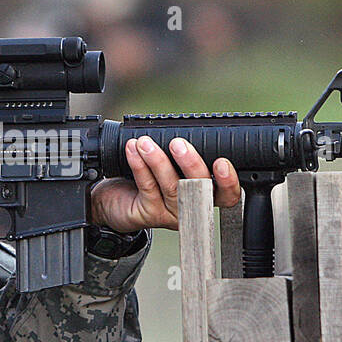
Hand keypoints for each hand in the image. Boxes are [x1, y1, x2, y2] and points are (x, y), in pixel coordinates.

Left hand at [89, 136, 240, 231]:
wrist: (113, 201)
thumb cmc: (147, 179)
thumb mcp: (170, 165)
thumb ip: (183, 155)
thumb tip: (187, 128)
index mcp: (204, 195)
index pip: (226, 195)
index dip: (228, 182)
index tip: (221, 162)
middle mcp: (191, 207)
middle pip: (200, 190)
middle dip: (190, 164)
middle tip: (178, 144)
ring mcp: (170, 213)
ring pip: (172, 187)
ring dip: (158, 160)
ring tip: (146, 142)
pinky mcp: (148, 213)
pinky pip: (148, 187)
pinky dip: (140, 166)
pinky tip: (133, 150)